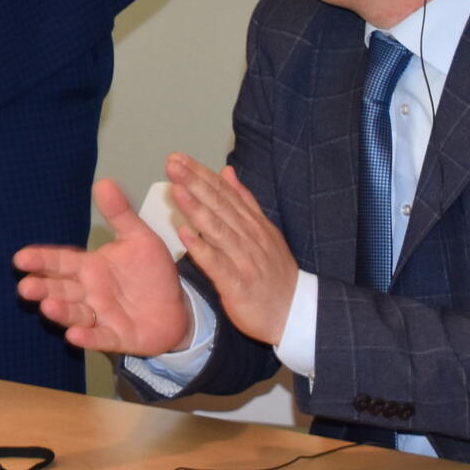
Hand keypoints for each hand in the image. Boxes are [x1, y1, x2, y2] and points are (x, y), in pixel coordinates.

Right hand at [12, 177, 192, 356]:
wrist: (178, 307)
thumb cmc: (151, 272)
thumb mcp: (139, 238)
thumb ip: (121, 214)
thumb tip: (104, 182)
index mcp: (90, 267)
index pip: (61, 261)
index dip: (41, 260)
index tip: (20, 258)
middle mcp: (89, 292)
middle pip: (61, 289)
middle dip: (43, 288)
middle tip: (25, 287)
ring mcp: (101, 316)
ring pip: (75, 313)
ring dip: (61, 312)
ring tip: (47, 307)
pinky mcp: (117, 337)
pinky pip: (100, 337)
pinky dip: (87, 337)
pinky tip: (75, 336)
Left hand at [168, 154, 296, 344]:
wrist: (296, 312)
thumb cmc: (274, 272)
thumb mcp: (264, 231)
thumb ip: (244, 201)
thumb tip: (226, 172)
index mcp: (251, 222)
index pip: (223, 192)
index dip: (201, 174)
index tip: (178, 157)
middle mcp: (248, 236)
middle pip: (219, 205)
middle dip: (195, 182)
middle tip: (173, 163)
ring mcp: (244, 259)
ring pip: (218, 229)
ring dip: (196, 209)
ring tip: (176, 189)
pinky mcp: (238, 283)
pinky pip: (218, 264)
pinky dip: (202, 249)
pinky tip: (184, 235)